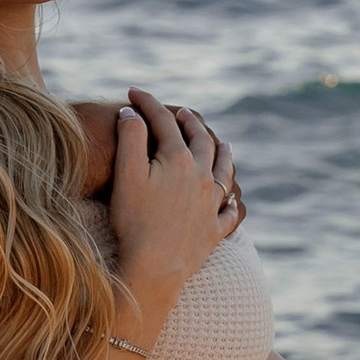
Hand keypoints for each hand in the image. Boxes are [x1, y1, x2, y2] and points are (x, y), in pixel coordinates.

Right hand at [70, 96, 242, 221]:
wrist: (154, 268)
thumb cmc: (134, 221)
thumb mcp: (126, 174)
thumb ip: (130, 138)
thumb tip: (131, 112)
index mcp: (179, 159)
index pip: (163, 122)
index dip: (147, 103)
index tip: (133, 92)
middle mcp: (202, 177)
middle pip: (201, 140)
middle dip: (190, 122)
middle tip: (182, 113)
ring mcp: (212, 205)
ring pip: (225, 171)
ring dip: (223, 153)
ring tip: (224, 143)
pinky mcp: (214, 231)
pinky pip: (230, 212)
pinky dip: (232, 201)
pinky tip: (233, 200)